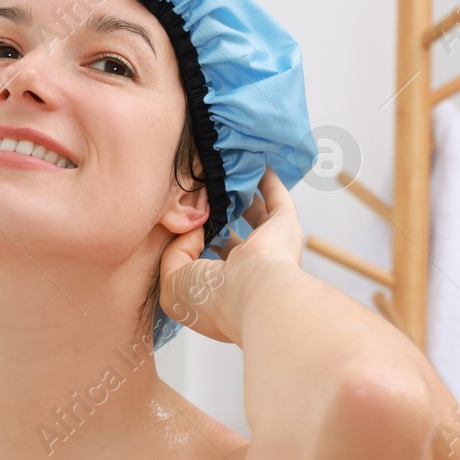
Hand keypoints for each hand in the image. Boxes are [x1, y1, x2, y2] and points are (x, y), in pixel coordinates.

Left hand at [158, 166, 301, 345]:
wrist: (256, 297)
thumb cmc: (214, 297)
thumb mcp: (174, 281)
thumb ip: (175, 251)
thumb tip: (194, 228)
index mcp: (220, 290)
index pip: (204, 261)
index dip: (191, 240)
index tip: (178, 218)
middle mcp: (246, 271)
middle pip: (230, 235)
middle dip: (215, 215)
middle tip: (198, 190)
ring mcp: (268, 249)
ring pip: (253, 214)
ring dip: (240, 195)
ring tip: (223, 172)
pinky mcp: (285, 227)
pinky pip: (276, 197)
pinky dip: (267, 181)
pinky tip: (254, 163)